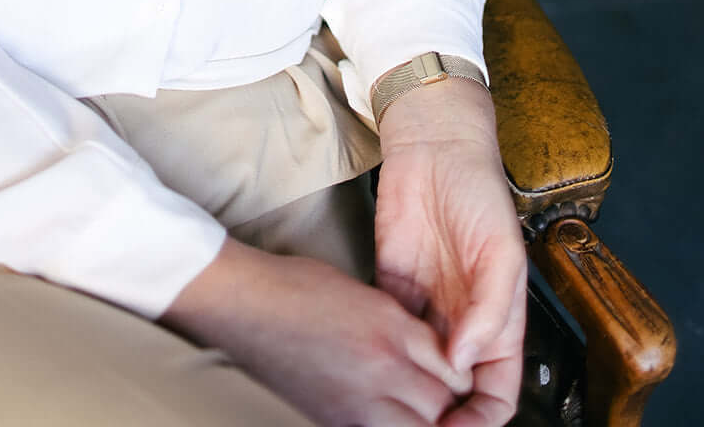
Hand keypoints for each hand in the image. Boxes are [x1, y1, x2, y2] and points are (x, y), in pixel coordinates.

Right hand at [162, 236, 473, 425]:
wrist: (246, 303)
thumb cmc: (295, 289)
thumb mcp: (364, 295)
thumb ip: (403, 326)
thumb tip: (430, 353)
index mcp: (390, 326)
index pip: (452, 367)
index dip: (457, 375)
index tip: (453, 376)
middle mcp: (381, 366)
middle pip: (441, 404)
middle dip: (445, 403)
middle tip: (437, 397)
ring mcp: (358, 400)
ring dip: (422, 420)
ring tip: (413, 410)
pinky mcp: (334, 420)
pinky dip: (393, 425)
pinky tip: (387, 415)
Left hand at [374, 79, 526, 425]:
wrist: (432, 147)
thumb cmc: (479, 191)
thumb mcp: (501, 252)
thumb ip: (488, 312)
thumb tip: (462, 365)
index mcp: (498, 323)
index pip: (496, 395)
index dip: (481, 422)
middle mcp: (462, 323)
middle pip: (455, 393)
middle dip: (439, 417)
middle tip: (413, 426)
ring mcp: (427, 308)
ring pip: (419, 370)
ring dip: (408, 391)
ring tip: (389, 405)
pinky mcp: (391, 288)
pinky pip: (387, 333)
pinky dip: (382, 352)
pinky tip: (370, 360)